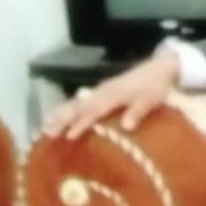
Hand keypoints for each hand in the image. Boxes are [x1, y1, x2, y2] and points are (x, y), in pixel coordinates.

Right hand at [42, 50, 180, 140]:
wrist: (159, 68)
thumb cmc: (155, 86)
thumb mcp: (150, 100)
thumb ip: (137, 112)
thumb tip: (125, 127)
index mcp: (112, 95)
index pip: (93, 111)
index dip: (81, 124)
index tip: (68, 136)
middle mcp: (102, 91)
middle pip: (78, 106)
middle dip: (62, 119)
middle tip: (46, 132)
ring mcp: (100, 90)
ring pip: (76, 102)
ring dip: (60, 113)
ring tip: (45, 125)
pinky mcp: (102, 90)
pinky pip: (81, 100)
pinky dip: (68, 108)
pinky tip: (59, 114)